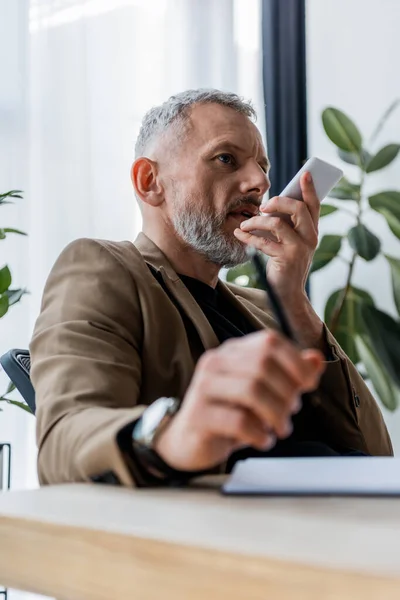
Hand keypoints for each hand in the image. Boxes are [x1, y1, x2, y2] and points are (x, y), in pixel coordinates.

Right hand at [154, 329, 324, 471]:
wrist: (189, 440)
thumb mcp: (263, 391)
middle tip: (290, 412)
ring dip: (276, 413)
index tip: (308, 385)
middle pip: (263, 365)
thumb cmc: (231, 413)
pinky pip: (237, 421)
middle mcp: (216, 362)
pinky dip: (259, 433)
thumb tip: (315, 359)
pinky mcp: (198, 415)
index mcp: (233, 351)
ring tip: (280, 428)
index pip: (269, 341)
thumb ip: (289, 374)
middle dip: (287, 391)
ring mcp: (204, 387)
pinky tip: (262, 439)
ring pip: (251, 390)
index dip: (296, 362)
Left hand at [233, 172, 318, 299]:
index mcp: (312, 231)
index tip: (304, 173)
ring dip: (256, 221)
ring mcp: (300, 248)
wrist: (288, 294)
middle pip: (298, 209)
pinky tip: (239, 235)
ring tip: (244, 225)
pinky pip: (264, 242)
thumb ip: (287, 225)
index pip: (314, 205)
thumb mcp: (290, 242)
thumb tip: (272, 204)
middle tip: (263, 205)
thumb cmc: (285, 264)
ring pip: (278, 224)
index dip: (310, 188)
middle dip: (278, 202)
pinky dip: (248, 237)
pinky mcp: (286, 259)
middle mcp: (310, 238)